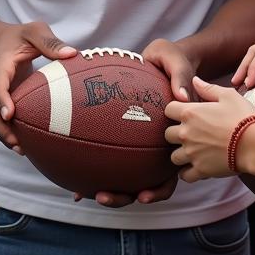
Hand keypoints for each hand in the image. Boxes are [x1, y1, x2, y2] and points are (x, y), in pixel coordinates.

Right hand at [0, 21, 75, 151]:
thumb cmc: (19, 36)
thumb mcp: (34, 31)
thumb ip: (50, 42)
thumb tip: (72, 54)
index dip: (1, 100)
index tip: (10, 114)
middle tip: (17, 143)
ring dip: (3, 134)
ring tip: (23, 150)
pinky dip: (8, 132)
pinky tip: (26, 144)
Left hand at [73, 38, 196, 207]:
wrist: (162, 58)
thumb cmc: (171, 59)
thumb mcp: (177, 61)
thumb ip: (181, 77)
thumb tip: (181, 97)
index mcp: (176, 139)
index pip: (171, 173)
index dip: (159, 189)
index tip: (143, 195)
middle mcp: (160, 148)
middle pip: (144, 183)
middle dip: (125, 195)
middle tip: (103, 196)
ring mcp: (143, 145)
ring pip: (127, 177)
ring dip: (109, 188)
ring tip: (83, 192)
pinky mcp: (127, 135)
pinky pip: (111, 155)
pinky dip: (94, 167)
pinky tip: (73, 175)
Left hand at [166, 76, 254, 182]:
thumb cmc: (243, 117)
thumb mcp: (228, 96)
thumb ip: (208, 88)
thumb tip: (194, 81)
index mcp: (190, 113)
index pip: (168, 110)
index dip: (175, 111)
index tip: (184, 114)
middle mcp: (186, 133)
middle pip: (167, 134)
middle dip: (176, 133)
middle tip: (189, 134)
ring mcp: (192, 153)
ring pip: (173, 156)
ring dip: (180, 154)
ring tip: (192, 152)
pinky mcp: (201, 170)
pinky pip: (184, 175)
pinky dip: (187, 173)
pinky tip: (195, 167)